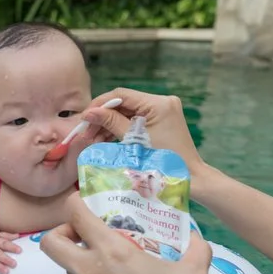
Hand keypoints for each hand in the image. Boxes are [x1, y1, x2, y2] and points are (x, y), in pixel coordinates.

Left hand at [39, 193, 230, 273]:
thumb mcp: (196, 267)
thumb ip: (192, 246)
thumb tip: (194, 236)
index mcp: (113, 252)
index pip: (75, 215)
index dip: (75, 202)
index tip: (86, 203)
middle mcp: (91, 273)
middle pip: (50, 244)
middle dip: (61, 233)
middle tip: (84, 235)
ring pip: (66, 270)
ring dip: (79, 261)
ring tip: (109, 265)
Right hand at [83, 88, 208, 184]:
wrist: (188, 178)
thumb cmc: (162, 162)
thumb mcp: (134, 141)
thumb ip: (111, 123)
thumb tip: (88, 113)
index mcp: (158, 104)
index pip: (121, 95)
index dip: (100, 104)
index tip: (84, 118)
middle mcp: (161, 102)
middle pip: (123, 104)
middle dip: (102, 117)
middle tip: (85, 132)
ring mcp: (161, 112)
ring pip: (126, 113)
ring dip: (108, 124)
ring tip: (92, 139)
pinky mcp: (159, 122)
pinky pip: (134, 121)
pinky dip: (118, 129)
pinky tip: (104, 140)